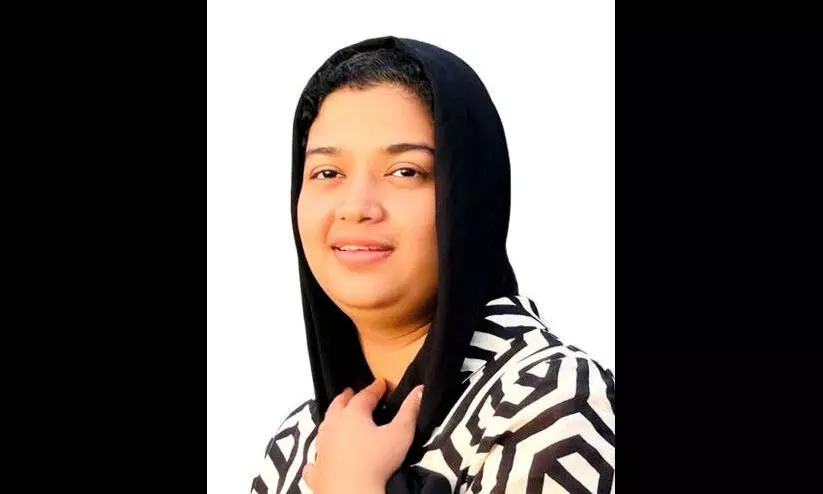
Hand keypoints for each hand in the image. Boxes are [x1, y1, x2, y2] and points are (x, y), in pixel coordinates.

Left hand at [302, 379, 423, 493]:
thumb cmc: (377, 460)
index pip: (365, 395)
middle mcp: (333, 426)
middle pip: (338, 406)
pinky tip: (318, 459)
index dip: (375, 388)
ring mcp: (322, 448)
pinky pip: (314, 461)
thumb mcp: (400, 433)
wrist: (351, 492)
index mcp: (353, 414)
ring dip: (330, 421)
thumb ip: (410, 410)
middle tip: (350, 392)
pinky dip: (317, 457)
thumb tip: (419, 389)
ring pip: (324, 428)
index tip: (381, 383)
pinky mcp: (317, 470)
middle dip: (346, 398)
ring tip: (335, 417)